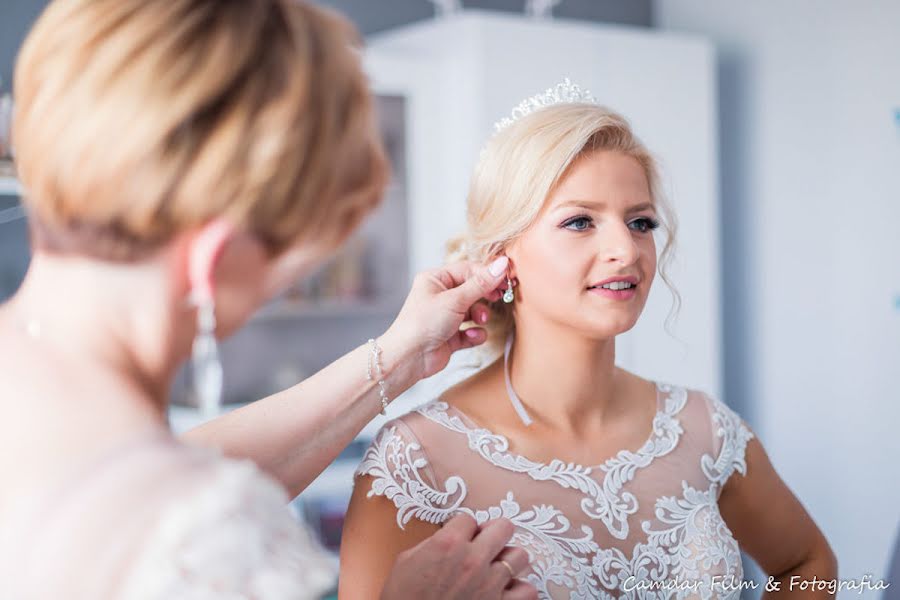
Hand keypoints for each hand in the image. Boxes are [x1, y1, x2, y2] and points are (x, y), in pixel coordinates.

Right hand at [380, 513, 536, 599]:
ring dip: (509, 560)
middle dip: (493, 533)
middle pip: (503, 527)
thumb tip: (449, 538)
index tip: (462, 536)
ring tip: (497, 568)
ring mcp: (489, 584)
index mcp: (448, 543)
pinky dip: (520, 590)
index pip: (469, 518)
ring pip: (520, 556)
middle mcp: (473, 560)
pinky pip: (527, 591)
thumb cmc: (403, 599)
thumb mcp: (407, 561)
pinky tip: (507, 591)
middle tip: (485, 543)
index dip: (464, 528)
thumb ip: (433, 543)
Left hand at [386, 256, 510, 380]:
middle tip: (501, 297)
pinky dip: (474, 334)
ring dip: (480, 316)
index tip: (506, 279)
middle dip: (485, 296)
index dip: (488, 274)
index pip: (468, 270)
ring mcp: (446, 316)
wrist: (409, 358)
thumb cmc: (423, 323)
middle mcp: (440, 296)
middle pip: (473, 290)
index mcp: (435, 280)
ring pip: (474, 311)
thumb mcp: (455, 300)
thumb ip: (481, 284)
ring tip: (479, 321)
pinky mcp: (451, 336)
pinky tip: (470, 337)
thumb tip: (502, 264)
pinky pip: (472, 330)